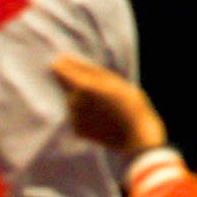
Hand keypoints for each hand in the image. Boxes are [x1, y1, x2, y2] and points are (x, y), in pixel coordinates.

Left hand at [51, 53, 169, 154]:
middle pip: (67, 85)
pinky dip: (86, 112)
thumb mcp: (115, 80)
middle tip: (102, 88)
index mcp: (83, 87)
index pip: (60, 70)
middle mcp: (74, 102)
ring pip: (72, 100)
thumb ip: (89, 70)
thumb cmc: (130, 103)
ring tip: (106, 103)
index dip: (64, 64)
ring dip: (83, 98)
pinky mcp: (77, 130)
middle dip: (78, 83)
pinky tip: (103, 116)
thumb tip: (66, 60)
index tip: (69, 61)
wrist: (136, 137)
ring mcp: (74, 118)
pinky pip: (77, 115)